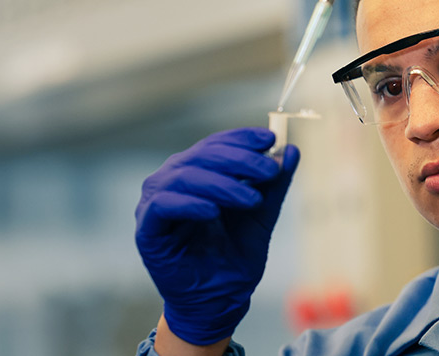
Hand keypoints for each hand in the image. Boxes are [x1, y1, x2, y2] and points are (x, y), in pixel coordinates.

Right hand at [135, 128, 299, 345]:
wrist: (220, 301)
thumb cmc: (235, 256)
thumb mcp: (262, 215)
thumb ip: (274, 184)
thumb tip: (291, 150)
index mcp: (196, 173)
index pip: (215, 145)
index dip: (241, 138)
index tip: (269, 139)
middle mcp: (171, 181)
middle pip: (201, 156)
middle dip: (238, 160)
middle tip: (268, 170)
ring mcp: (155, 204)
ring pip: (184, 177)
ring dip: (222, 184)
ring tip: (252, 199)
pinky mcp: (147, 230)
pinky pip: (163, 206)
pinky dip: (190, 204)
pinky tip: (213, 211)